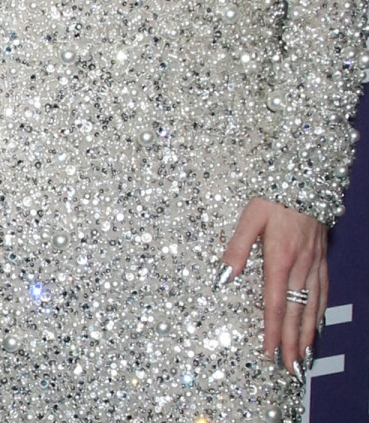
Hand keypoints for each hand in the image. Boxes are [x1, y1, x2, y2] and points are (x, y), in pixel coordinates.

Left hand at [220, 197, 326, 373]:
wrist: (304, 179)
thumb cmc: (273, 197)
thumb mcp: (250, 217)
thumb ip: (237, 248)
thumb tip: (223, 277)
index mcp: (280, 258)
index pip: (274, 304)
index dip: (272, 331)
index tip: (269, 352)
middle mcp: (300, 266)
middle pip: (295, 312)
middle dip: (292, 342)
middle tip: (290, 368)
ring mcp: (313, 264)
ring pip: (312, 306)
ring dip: (308, 334)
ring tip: (304, 356)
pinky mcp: (321, 258)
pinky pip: (323, 292)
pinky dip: (320, 312)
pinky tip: (317, 323)